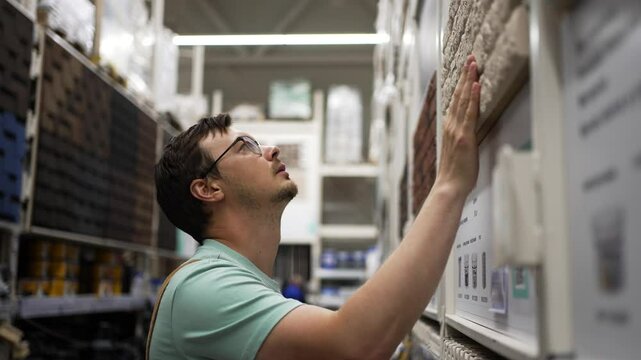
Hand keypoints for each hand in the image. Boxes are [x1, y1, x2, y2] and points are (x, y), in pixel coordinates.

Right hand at [436, 54, 480, 196]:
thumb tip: (468, 132)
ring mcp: (457, 130)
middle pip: (459, 95)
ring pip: (463, 99)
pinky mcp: (465, 136)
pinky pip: (470, 113)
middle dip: (465, 75)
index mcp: (449, 128)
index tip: (466, 69)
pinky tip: (475, 84)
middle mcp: (451, 125)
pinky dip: (472, 97)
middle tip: (470, 58)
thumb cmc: (455, 173)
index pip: (456, 100)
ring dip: (469, 80)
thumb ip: (461, 138)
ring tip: (473, 64)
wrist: (449, 187)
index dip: (461, 83)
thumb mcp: (458, 151)